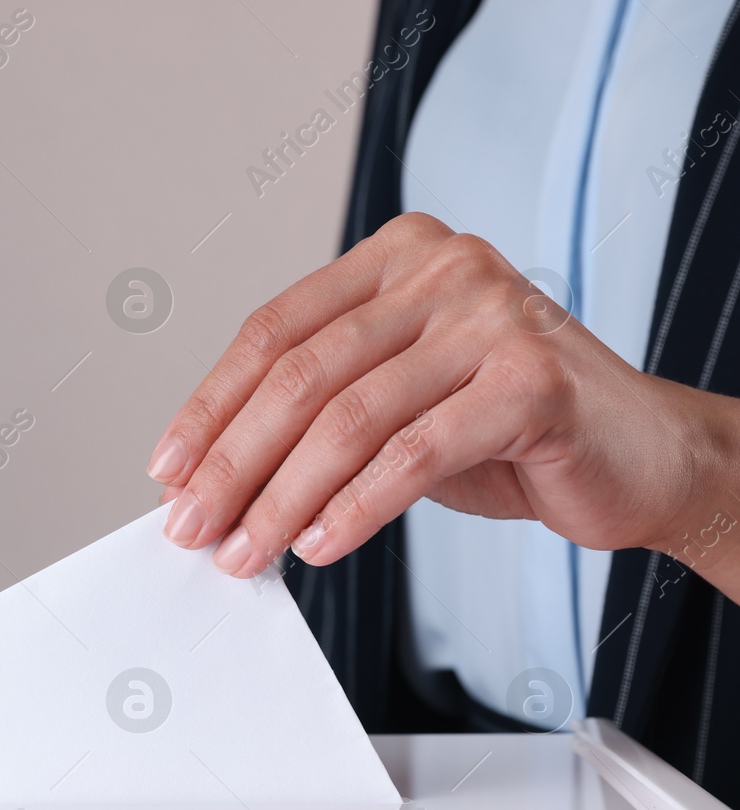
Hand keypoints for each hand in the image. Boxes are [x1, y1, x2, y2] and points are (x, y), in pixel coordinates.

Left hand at [147, 212, 739, 599]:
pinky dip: (355, 508)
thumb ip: (320, 413)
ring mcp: (492, 316)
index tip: (167, 470)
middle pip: (301, 375)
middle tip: (192, 526)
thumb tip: (213, 479)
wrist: (642, 458)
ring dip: (281, 498)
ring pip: (348, 419)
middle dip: (232, 462)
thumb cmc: (508, 431)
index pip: (274, 331)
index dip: (210, 405)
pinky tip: (317, 546)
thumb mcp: (398, 402)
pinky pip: (413, 454)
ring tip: (245, 552)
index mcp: (396, 258)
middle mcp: (442, 269)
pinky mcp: (532, 380)